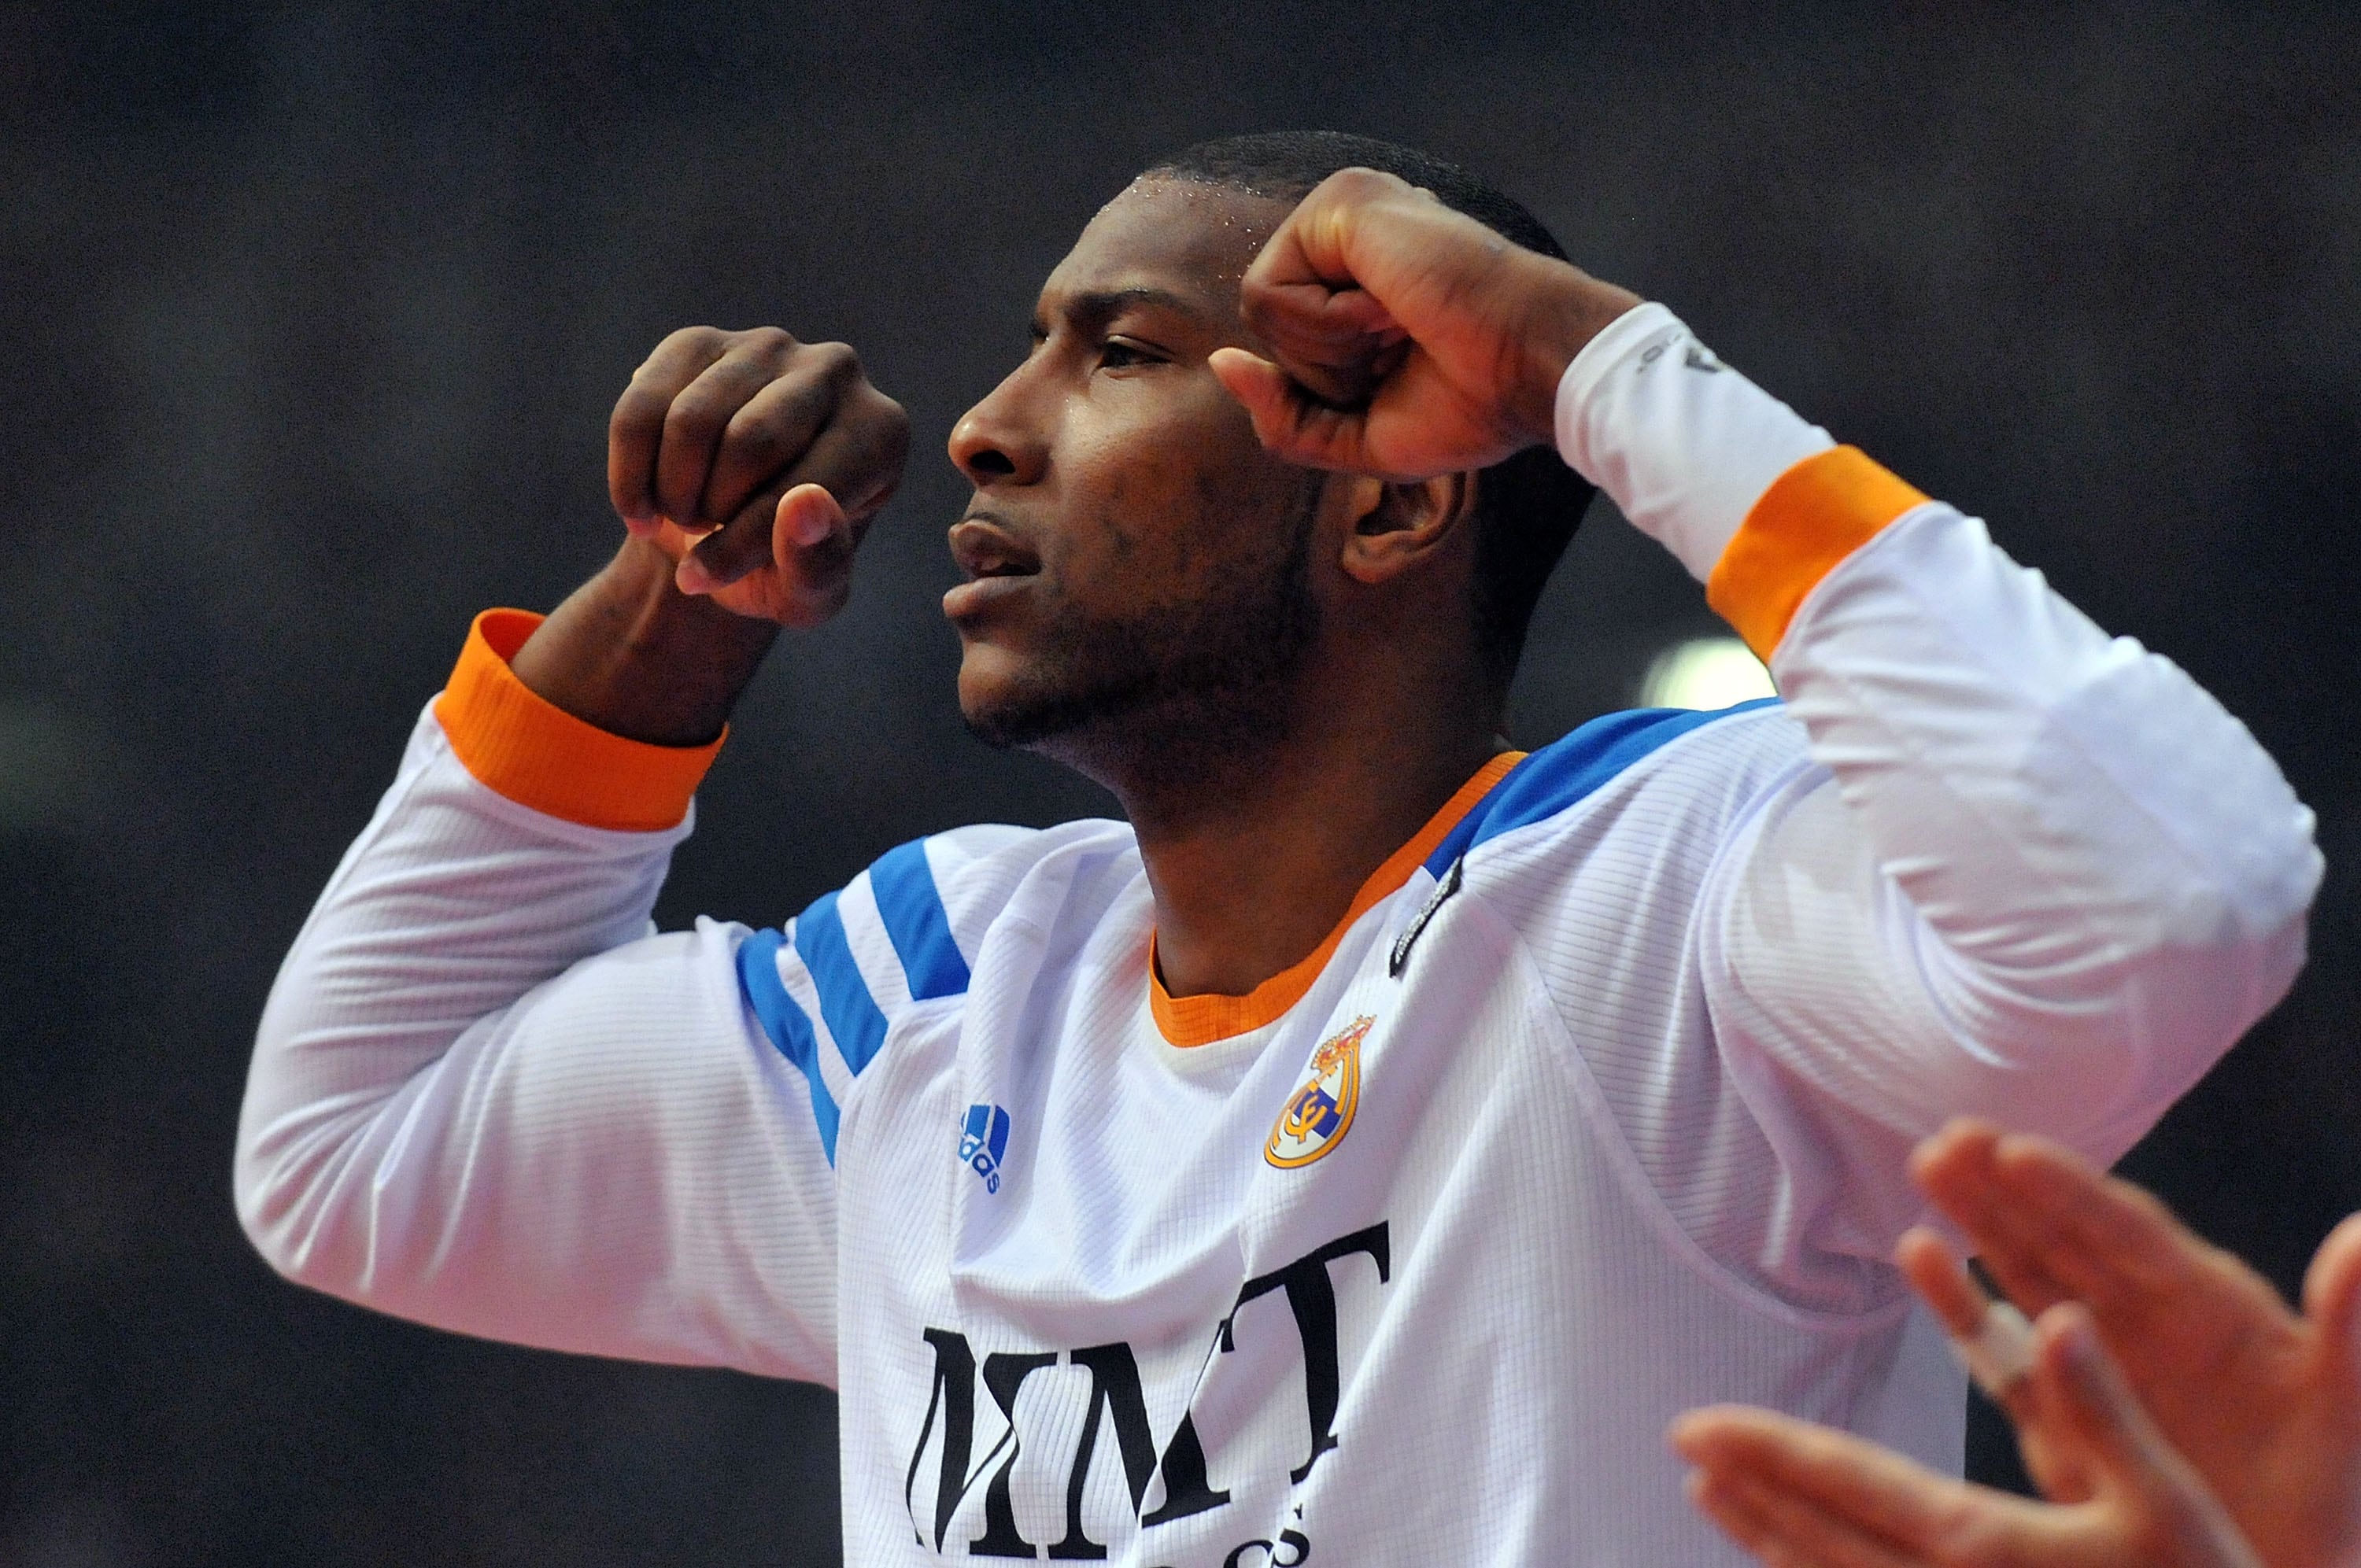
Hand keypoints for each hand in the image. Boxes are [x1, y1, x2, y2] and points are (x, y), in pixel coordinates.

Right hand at [608, 326, 908, 625]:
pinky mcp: (699, 343)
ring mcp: (767, 347)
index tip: (701, 578)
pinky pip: (641, 408)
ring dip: (670, 490)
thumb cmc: (781, 566)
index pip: (802, 485)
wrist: (722, 533)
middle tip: (704, 533)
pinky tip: (642, 502)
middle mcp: (837, 372)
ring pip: (690, 420)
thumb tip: (807, 502)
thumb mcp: (805, 596)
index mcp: (881, 433)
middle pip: (749, 441)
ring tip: (685, 514)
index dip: (740, 542)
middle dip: (708, 507)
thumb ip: (817, 565)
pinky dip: (629, 471)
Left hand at [1207, 166, 1639, 480]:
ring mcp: (1342, 211)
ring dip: (1331, 350)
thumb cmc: (1469, 404)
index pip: (1284, 348)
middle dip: (1326, 370)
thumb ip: (1283, 415)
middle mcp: (1347, 235)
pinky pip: (1270, 293)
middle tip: (1405, 348)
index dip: (1333, 388)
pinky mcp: (1339, 202)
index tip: (1408, 371)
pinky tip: (1392, 308)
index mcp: (1358, 278)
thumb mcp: (1357, 436)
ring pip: (1262, 309)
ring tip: (1403, 324)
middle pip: (1266, 330)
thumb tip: (1220, 363)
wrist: (1532, 369)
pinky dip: (1327, 327)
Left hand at [1674, 1303, 2265, 1567]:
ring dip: (1768, 1538)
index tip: (1697, 1427)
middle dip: (1751, 1489)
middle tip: (1685, 1452)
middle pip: (1821, 1535)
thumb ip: (2103, 1411)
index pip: (1851, 1483)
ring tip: (1711, 1501)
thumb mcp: (2170, 1504)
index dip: (1770, 1450)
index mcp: (1985, 1546)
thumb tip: (2057, 1315)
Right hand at [1912, 1122, 2360, 1567]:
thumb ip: (2347, 1325)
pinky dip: (1959, 1303)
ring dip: (1979, 1219)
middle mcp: (2146, 1318)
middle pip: (2067, 1237)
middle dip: (2009, 1186)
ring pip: (2027, 1273)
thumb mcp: (2341, 1413)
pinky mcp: (2060, 1412)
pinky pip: (2000, 1348)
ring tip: (1930, 1165)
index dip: (2074, 1194)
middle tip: (1952, 1137)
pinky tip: (1921, 1255)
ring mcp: (2098, 1361)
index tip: (2017, 1152)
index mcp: (2211, 1308)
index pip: (2133, 1236)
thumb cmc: (2326, 1504)